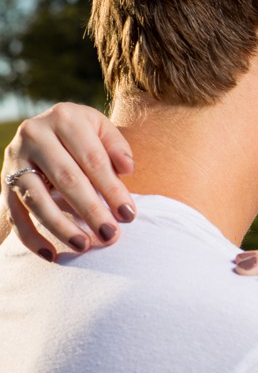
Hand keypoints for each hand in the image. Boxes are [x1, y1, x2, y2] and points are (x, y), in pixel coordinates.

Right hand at [2, 103, 135, 259]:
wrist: (48, 132)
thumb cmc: (84, 136)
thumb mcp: (102, 130)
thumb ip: (117, 147)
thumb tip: (126, 169)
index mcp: (64, 117)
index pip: (92, 159)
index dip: (112, 189)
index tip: (129, 215)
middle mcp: (34, 134)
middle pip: (66, 178)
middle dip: (90, 210)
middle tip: (111, 235)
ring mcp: (14, 159)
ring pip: (36, 198)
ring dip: (61, 226)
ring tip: (84, 246)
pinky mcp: (3, 182)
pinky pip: (15, 214)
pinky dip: (31, 237)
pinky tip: (51, 255)